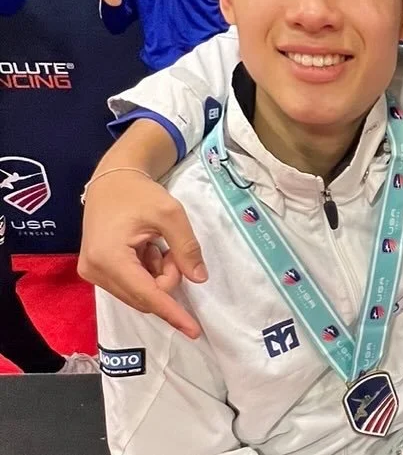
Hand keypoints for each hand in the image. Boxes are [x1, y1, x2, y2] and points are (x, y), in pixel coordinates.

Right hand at [78, 169, 207, 338]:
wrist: (111, 181)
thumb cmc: (139, 194)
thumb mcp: (170, 213)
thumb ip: (186, 247)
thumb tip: (199, 279)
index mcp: (109, 258)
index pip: (147, 295)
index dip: (173, 313)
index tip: (194, 331)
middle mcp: (95, 271)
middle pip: (145, 296)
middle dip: (167, 278)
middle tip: (169, 248)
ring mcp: (92, 274)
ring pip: (140, 293)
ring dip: (158, 274)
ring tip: (156, 245)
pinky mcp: (96, 272)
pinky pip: (132, 286)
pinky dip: (148, 272)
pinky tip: (146, 249)